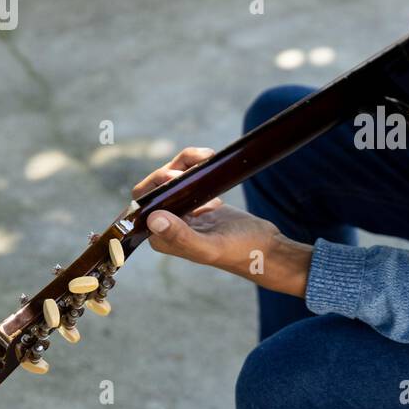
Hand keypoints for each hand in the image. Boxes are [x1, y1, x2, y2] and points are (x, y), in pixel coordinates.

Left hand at [132, 146, 312, 296]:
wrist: (266, 246)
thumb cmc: (240, 251)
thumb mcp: (210, 246)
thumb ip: (181, 236)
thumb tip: (153, 219)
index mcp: (162, 238)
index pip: (143, 204)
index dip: (156, 184)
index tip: (179, 176)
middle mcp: (167, 225)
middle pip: (156, 186)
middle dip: (173, 168)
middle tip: (199, 161)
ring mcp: (182, 212)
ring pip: (171, 177)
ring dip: (185, 162)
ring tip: (207, 156)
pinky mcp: (197, 201)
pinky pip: (186, 177)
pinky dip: (195, 165)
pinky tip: (211, 167)